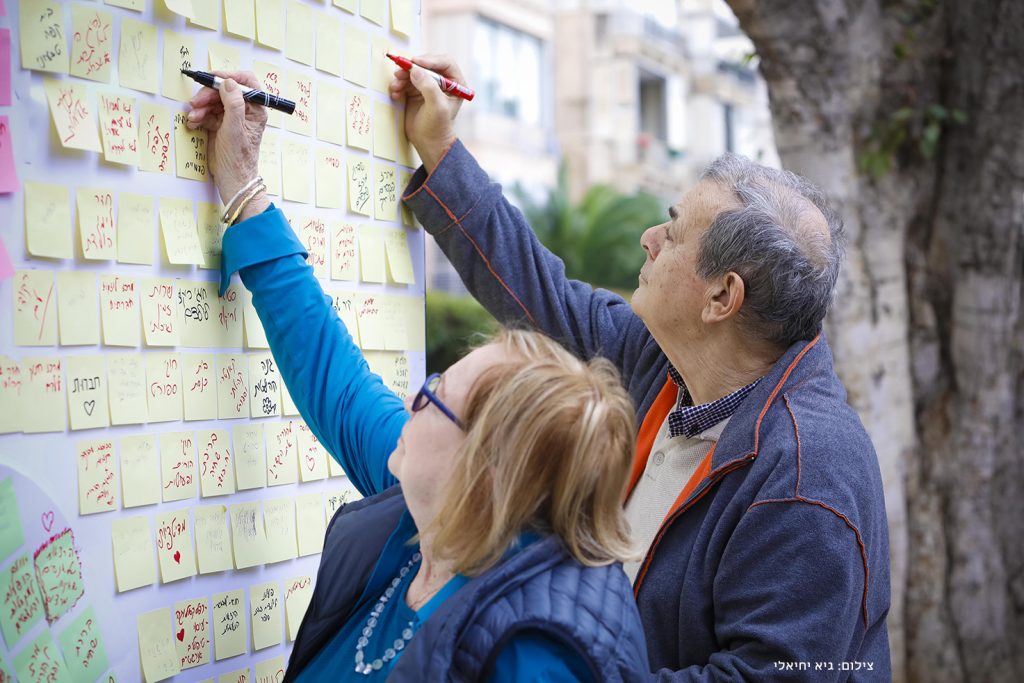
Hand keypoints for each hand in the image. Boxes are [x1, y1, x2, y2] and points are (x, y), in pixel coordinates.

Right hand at [186, 70, 268, 214]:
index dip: (229, 77)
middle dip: (208, 94)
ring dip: (201, 107)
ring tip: (193, 117)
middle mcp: (244, 110)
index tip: (213, 79)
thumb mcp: (235, 128)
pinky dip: (199, 116)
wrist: (231, 179)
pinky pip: (207, 112)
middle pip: (224, 90)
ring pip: (213, 101)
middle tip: (195, 102)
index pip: (246, 82)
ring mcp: (231, 117)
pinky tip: (193, 123)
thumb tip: (228, 82)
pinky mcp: (219, 124)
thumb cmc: (238, 157)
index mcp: (255, 109)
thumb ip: (233, 103)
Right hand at [389, 55, 463, 170]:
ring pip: (413, 72)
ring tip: (395, 86)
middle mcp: (442, 81)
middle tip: (400, 73)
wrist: (428, 143)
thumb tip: (415, 70)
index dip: (430, 59)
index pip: (445, 62)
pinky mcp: (415, 91)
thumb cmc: (438, 126)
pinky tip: (395, 94)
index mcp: (455, 83)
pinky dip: (398, 85)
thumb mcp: (437, 106)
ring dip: (402, 76)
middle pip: (426, 64)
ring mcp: (428, 85)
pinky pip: (405, 81)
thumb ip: (428, 87)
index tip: (415, 62)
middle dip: (412, 68)